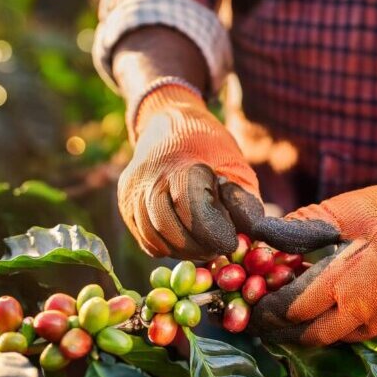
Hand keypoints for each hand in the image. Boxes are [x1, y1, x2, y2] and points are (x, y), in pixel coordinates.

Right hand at [118, 83, 262, 258]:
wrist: (169, 125)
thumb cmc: (210, 150)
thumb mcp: (236, 167)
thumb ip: (243, 202)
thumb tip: (251, 234)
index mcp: (181, 166)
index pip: (192, 209)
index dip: (214, 232)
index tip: (231, 242)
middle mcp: (150, 179)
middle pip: (170, 228)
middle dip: (198, 246)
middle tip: (219, 249)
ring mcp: (132, 193)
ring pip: (155, 239)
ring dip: (184, 251)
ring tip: (205, 247)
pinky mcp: (125, 205)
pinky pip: (146, 240)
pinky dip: (168, 247)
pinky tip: (186, 241)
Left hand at [251, 160, 376, 344]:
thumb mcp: (341, 210)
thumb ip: (298, 229)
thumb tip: (257, 240)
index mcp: (350, 281)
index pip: (295, 310)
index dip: (268, 312)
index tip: (252, 308)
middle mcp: (371, 311)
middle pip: (314, 337)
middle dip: (284, 332)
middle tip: (264, 323)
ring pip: (341, 339)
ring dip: (316, 329)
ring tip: (296, 315)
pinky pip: (367, 335)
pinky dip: (346, 325)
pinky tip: (336, 308)